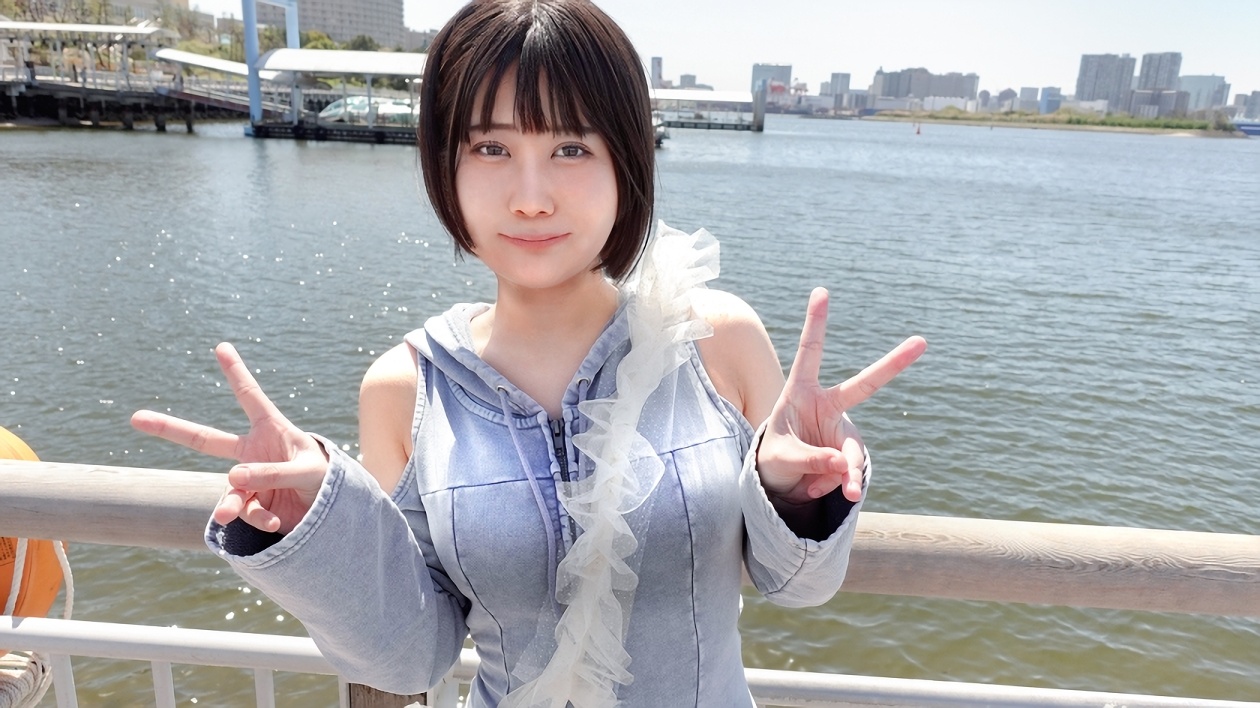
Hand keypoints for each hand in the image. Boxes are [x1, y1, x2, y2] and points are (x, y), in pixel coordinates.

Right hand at [131, 343, 328, 533]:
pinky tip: (276, 523)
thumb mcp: (306, 472)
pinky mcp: (252, 506)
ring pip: (228, 491)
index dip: (236, 372)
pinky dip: (258, 520)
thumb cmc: (325, 479)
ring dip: (229, 504)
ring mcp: (249, 481)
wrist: (332, 512)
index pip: (250, 397)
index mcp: (270, 431)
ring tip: (227, 515)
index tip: (222, 346)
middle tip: (136, 417)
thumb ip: (271, 473)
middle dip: (171, 429)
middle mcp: (253, 453)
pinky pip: (246, 514)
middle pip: (206, 440)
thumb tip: (231, 478)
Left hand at [757, 288, 925, 504]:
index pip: (809, 353)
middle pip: (865, 384)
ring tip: (844, 494)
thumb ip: (811, 458)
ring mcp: (842, 428)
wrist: (781, 482)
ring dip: (846, 475)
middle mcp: (828, 405)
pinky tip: (812, 488)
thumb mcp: (781, 459)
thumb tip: (845, 464)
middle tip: (922, 341)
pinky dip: (832, 485)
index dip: (815, 324)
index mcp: (801, 392)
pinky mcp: (850, 452)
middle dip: (893, 364)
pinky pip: (848, 473)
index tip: (821, 291)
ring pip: (853, 452)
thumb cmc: (774, 458)